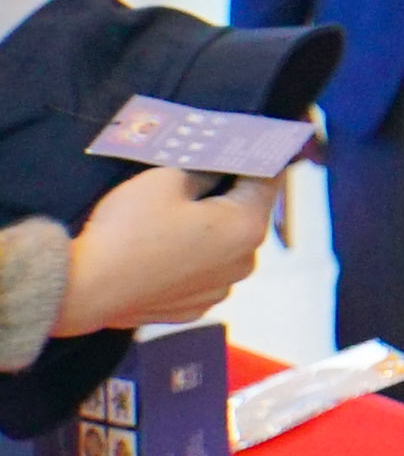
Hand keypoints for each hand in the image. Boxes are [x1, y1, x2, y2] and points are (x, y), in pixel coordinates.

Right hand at [54, 168, 277, 338]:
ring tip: (178, 215)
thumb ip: (203, 171)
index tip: (251, 146)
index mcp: (246, 226)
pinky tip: (163, 249)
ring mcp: (219, 289)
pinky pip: (200, 273)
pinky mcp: (193, 308)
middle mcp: (243, 262)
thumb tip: (217, 171)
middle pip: (245, 216)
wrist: (85, 289)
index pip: (267, 181)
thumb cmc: (128, 230)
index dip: (257, 159)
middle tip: (208, 173)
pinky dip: (190, 259)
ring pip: (224, 248)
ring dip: (210, 231)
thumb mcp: (166, 180)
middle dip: (229, 195)